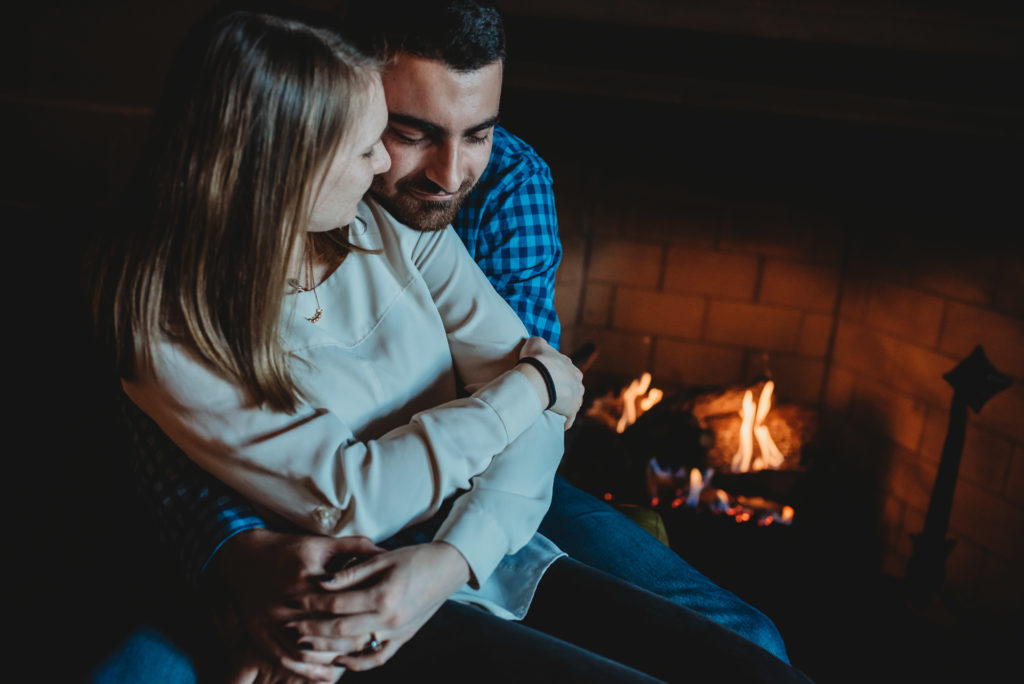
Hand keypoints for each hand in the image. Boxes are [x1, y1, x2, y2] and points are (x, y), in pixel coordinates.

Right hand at [212, 529, 383, 679]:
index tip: (379, 616)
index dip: (361, 610)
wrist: (245, 557)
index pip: (342, 599)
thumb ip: (355, 547)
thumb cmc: (289, 548)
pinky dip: (306, 672)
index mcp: (306, 573)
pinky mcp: (260, 634)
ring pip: (308, 648)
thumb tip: (385, 551)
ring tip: (352, 658)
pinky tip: (327, 678)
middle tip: (371, 640)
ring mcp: (272, 619)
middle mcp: (288, 598)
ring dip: (332, 657)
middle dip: (351, 637)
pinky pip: (285, 658)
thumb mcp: (322, 543)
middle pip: (327, 626)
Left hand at [287, 541, 469, 671]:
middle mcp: (389, 619)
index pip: (338, 604)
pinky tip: (339, 659)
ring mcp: (397, 632)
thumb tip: (323, 582)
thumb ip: (353, 572)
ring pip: (355, 648)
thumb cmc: (415, 558)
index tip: (294, 601)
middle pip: (341, 630)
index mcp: (383, 595)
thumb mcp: (383, 558)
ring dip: (327, 648)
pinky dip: (357, 663)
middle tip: (291, 628)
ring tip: (306, 644)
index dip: (313, 604)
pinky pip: (377, 658)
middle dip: (312, 630)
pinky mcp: (404, 639)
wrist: (448, 569)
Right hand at [517, 336, 584, 428]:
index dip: (557, 375)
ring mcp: (576, 397)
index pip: (567, 372)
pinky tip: (560, 424)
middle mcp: (577, 381)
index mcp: (571, 367)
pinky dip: (565, 422)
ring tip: (553, 409)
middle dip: (564, 390)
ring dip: (566, 405)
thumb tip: (538, 343)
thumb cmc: (536, 359)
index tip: (548, 378)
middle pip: (573, 387)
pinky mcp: (571, 411)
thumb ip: (539, 342)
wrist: (538, 376)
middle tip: (550, 393)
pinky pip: (569, 418)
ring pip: (573, 402)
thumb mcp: (536, 342)